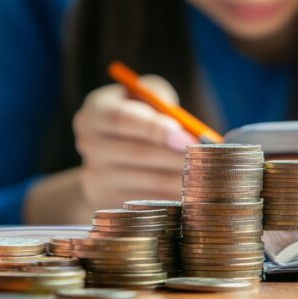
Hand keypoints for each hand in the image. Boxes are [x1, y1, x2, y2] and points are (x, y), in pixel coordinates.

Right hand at [73, 75, 196, 209]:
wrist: (111, 153)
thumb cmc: (137, 115)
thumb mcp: (144, 96)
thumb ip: (159, 98)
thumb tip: (183, 126)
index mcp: (94, 112)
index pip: (120, 119)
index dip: (153, 127)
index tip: (184, 135)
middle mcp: (88, 144)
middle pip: (136, 153)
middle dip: (177, 156)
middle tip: (209, 159)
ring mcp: (93, 176)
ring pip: (146, 181)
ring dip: (182, 180)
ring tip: (209, 176)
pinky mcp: (106, 202)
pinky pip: (147, 203)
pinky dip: (174, 198)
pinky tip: (195, 193)